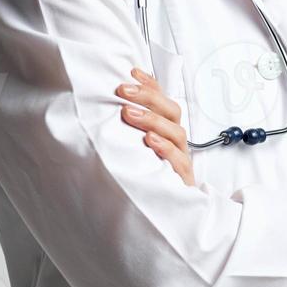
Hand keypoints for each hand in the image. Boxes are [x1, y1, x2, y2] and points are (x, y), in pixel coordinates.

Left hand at [117, 66, 193, 186]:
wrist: (159, 215)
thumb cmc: (144, 176)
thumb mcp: (132, 149)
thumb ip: (126, 128)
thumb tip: (105, 106)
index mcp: (166, 130)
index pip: (163, 100)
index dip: (150, 84)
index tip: (131, 72)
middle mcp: (175, 141)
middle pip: (171, 111)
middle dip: (148, 97)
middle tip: (123, 91)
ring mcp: (181, 159)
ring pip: (176, 132)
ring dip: (152, 119)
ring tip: (129, 113)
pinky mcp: (182, 180)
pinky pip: (179, 161)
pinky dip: (165, 149)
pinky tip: (149, 141)